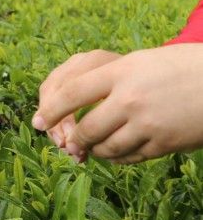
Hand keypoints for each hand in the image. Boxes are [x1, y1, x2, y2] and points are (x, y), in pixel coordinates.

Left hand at [33, 45, 202, 162]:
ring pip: (106, 148)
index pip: (71, 93)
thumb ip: (109, 79)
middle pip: (86, 129)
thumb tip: (73, 98)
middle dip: (74, 139)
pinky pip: (130, 158)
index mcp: (121, 72)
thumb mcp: (140, 62)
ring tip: (93, 147)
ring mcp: (148, 124)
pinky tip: (116, 153)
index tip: (38, 122)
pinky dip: (117, 158)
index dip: (50, 111)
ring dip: (95, 151)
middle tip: (68, 142)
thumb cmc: (180, 67)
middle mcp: (130, 99)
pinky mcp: (165, 144)